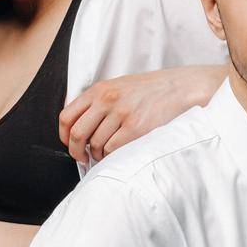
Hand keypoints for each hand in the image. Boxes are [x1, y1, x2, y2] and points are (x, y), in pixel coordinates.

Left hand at [58, 65, 226, 162]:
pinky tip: (119, 155)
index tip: (71, 144)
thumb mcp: (119, 87)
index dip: (64, 136)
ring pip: (95, 145)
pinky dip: (112, 157)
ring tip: (107, 155)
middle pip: (76, 133)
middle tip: (84, 158)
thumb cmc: (152, 91)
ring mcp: (121, 113)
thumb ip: (99, 102)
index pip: (66, 116)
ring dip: (98, 156)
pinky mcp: (136, 127)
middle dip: (77, 151)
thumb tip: (80, 127)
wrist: (182, 87)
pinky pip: (112, 150)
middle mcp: (107, 99)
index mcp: (99, 89)